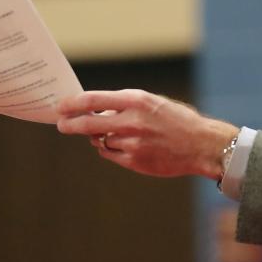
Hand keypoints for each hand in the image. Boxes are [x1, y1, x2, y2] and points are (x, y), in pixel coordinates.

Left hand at [56, 89, 237, 179]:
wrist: (201, 144)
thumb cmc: (177, 120)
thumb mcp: (152, 102)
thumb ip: (125, 106)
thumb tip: (97, 111)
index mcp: (137, 101)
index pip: (94, 100)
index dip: (73, 103)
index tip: (61, 106)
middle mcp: (132, 121)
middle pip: (87, 124)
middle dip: (69, 124)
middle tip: (61, 124)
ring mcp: (132, 143)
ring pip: (99, 140)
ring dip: (99, 137)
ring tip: (117, 134)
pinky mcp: (134, 161)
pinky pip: (110, 154)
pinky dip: (110, 149)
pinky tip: (123, 145)